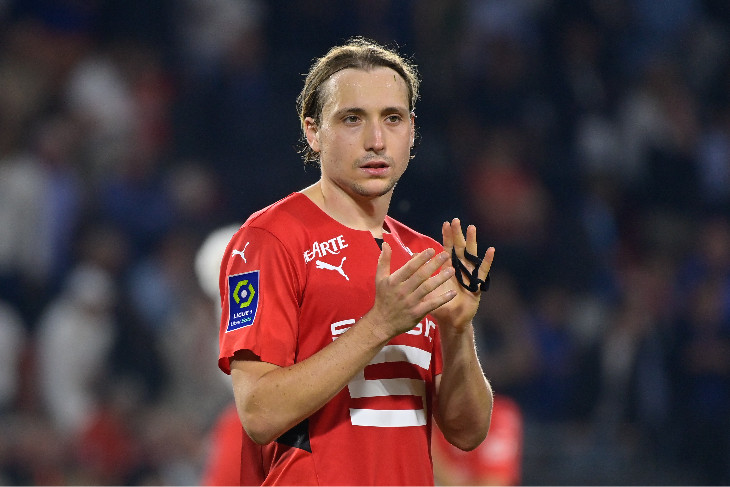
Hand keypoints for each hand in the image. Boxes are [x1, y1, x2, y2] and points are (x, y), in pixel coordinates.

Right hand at [364, 242, 455, 340]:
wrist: (382, 322)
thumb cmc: (383, 298)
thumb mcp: (380, 279)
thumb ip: (384, 261)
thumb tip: (386, 244)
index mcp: (394, 280)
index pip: (410, 267)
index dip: (421, 258)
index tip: (432, 250)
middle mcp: (403, 290)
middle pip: (421, 275)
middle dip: (434, 264)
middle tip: (447, 255)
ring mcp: (411, 302)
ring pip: (428, 288)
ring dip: (440, 279)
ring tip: (452, 270)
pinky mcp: (417, 313)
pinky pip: (432, 304)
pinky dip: (442, 298)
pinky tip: (453, 293)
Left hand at [431, 218, 494, 332]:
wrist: (451, 322)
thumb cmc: (439, 306)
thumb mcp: (427, 290)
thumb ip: (421, 275)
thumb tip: (412, 257)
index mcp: (449, 269)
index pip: (448, 249)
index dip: (447, 237)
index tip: (446, 223)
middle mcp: (460, 270)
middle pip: (459, 248)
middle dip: (458, 234)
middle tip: (456, 220)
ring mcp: (470, 276)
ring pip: (471, 255)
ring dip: (472, 242)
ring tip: (472, 228)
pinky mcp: (477, 285)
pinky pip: (483, 271)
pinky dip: (487, 261)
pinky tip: (491, 250)